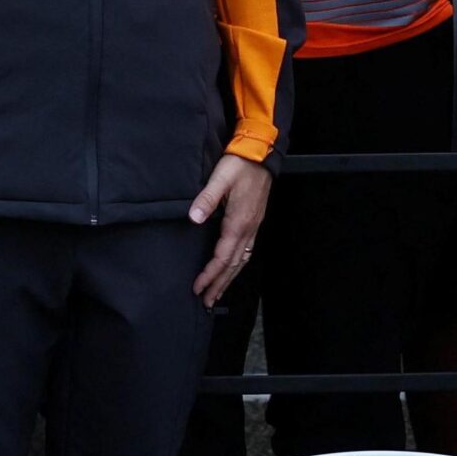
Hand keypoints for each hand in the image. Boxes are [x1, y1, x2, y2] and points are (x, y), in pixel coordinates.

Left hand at [189, 153, 269, 305]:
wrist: (263, 154)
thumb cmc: (240, 164)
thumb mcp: (220, 178)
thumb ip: (207, 198)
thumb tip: (194, 218)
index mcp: (239, 222)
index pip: (223, 257)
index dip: (210, 274)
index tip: (197, 288)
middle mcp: (248, 229)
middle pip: (234, 265)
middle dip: (220, 284)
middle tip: (207, 301)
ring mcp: (253, 226)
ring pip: (242, 260)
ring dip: (229, 278)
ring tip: (218, 292)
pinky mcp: (254, 222)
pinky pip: (247, 250)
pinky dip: (238, 265)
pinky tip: (233, 268)